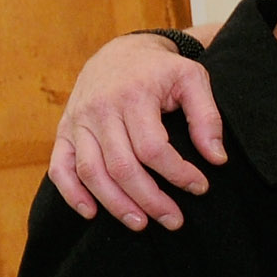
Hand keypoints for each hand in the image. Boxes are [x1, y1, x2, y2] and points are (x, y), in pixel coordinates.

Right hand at [48, 34, 221, 231]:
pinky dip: (72, 193)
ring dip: (115, 204)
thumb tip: (216, 159)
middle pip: (121, 166)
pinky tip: (91, 213)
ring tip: (142, 224)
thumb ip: (208, 117)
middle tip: (174, 221)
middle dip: (150, 199)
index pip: (153, 147)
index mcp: (133, 96)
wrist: (120, 52)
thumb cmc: (161, 70)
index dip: (178, 173)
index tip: (200, 187)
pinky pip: (60, 167)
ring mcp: (78, 122)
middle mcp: (100, 110)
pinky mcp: (65, 131)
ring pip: (90, 171)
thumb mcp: (192, 79)